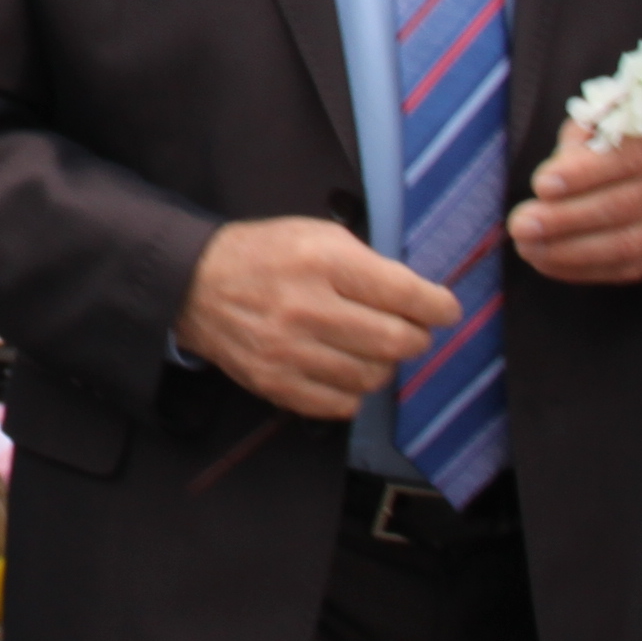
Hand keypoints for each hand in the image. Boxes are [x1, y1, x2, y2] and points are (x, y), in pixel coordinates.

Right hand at [172, 217, 456, 418]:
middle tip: (411, 331)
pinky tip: (345, 370)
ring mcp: (290, 352)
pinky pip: (340, 405)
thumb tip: (416, 298)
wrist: (196, 284)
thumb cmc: (265, 255)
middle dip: (416, 337)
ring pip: (371, 377)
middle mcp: (308, 308)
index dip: (437, 306)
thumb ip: (367, 263)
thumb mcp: (316, 234)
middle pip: (394, 341)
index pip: (403, 293)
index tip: (445, 309)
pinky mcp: (275, 383)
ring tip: (372, 349)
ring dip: (383, 365)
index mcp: (323, 262)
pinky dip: (353, 392)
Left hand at [510, 110, 641, 284]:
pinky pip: (629, 268)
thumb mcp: (603, 118)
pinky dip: (584, 269)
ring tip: (528, 247)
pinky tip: (549, 262)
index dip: (584, 174)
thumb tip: (550, 187)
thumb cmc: (623, 133)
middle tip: (521, 224)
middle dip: (566, 218)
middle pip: (626, 206)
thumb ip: (580, 141)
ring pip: (628, 244)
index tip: (541, 185)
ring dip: (570, 251)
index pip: (630, 156)